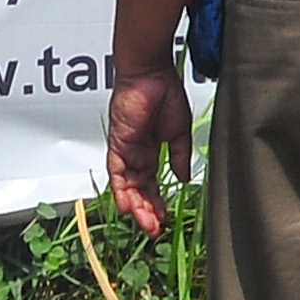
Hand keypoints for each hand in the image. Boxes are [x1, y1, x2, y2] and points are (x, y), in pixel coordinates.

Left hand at [106, 71, 192, 235]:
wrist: (152, 71)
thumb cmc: (166, 92)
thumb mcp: (179, 130)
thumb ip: (180, 155)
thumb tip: (184, 178)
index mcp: (151, 150)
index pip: (151, 184)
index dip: (156, 202)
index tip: (163, 219)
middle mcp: (135, 153)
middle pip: (138, 189)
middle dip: (146, 210)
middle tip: (154, 228)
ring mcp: (124, 149)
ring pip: (126, 185)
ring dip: (135, 205)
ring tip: (145, 223)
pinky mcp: (117, 142)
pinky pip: (115, 171)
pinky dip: (120, 189)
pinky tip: (128, 205)